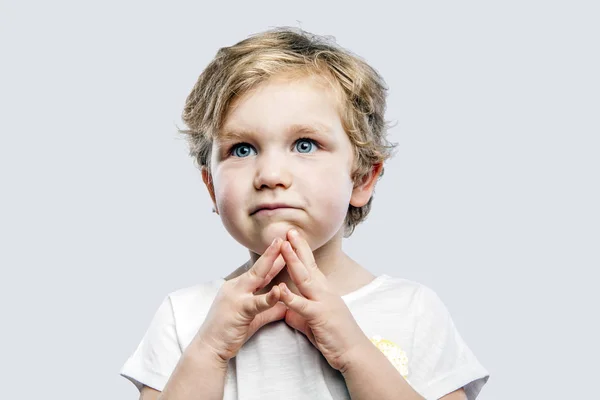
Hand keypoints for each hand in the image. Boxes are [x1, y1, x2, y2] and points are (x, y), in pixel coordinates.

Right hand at [196, 238, 287, 363]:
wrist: (209, 347)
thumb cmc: (230, 332)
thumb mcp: (253, 317)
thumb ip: (269, 310)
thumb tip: (285, 305)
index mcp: (238, 287)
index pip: (259, 271)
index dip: (272, 259)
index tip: (284, 247)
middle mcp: (235, 287)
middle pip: (259, 267)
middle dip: (273, 252)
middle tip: (285, 238)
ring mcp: (236, 296)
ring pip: (257, 277)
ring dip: (271, 263)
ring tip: (284, 251)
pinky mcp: (239, 309)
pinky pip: (257, 302)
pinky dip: (269, 296)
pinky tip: (279, 290)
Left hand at [277, 229, 370, 371]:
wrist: (355, 352)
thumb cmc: (336, 338)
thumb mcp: (314, 323)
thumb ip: (299, 314)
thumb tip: (286, 311)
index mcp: (324, 292)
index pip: (311, 266)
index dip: (301, 251)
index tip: (293, 236)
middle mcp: (325, 292)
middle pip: (309, 265)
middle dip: (298, 247)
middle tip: (289, 230)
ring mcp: (323, 302)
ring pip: (305, 278)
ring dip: (294, 261)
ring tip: (284, 246)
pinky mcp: (320, 316)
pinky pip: (303, 305)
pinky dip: (291, 297)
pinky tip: (281, 288)